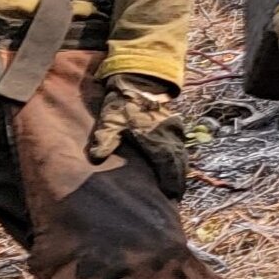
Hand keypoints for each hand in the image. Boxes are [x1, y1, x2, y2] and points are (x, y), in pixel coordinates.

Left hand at [88, 74, 189, 197]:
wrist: (138, 81)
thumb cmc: (123, 103)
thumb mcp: (110, 121)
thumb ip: (105, 139)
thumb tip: (96, 158)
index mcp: (157, 139)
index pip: (170, 167)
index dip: (172, 183)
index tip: (172, 197)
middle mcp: (170, 137)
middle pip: (180, 164)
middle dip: (178, 181)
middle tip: (175, 197)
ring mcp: (174, 131)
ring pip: (182, 156)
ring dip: (180, 171)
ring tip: (177, 186)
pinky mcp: (173, 126)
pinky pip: (180, 148)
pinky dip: (179, 160)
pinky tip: (174, 165)